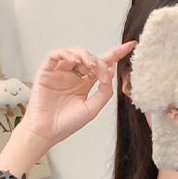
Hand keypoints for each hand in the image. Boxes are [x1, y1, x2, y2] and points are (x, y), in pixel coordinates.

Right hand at [18, 41, 137, 146]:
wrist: (47, 132)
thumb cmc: (67, 124)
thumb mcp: (92, 109)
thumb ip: (104, 92)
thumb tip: (111, 74)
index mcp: (85, 85)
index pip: (102, 66)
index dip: (116, 54)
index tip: (130, 46)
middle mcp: (73, 76)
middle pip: (89, 58)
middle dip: (99, 60)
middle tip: (102, 68)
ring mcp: (60, 73)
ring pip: (74, 53)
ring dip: (84, 54)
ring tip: (90, 63)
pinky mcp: (47, 72)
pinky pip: (55, 55)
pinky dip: (66, 53)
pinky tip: (74, 60)